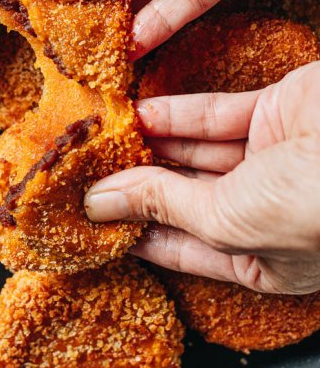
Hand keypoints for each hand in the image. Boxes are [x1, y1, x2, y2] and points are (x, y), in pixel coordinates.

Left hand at [84, 62, 319, 294]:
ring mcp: (270, 159)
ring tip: (107, 138)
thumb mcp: (230, 219)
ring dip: (151, 144)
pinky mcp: (275, 113)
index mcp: (263, 256)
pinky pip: (213, 114)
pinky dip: (175, 114)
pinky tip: (139, 111)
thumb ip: (164, 204)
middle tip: (92, 172)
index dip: (137, 234)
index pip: (182, 247)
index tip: (96, 222)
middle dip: (138, 184)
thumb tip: (102, 204)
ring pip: (194, 151)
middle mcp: (265, 209)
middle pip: (183, 195)